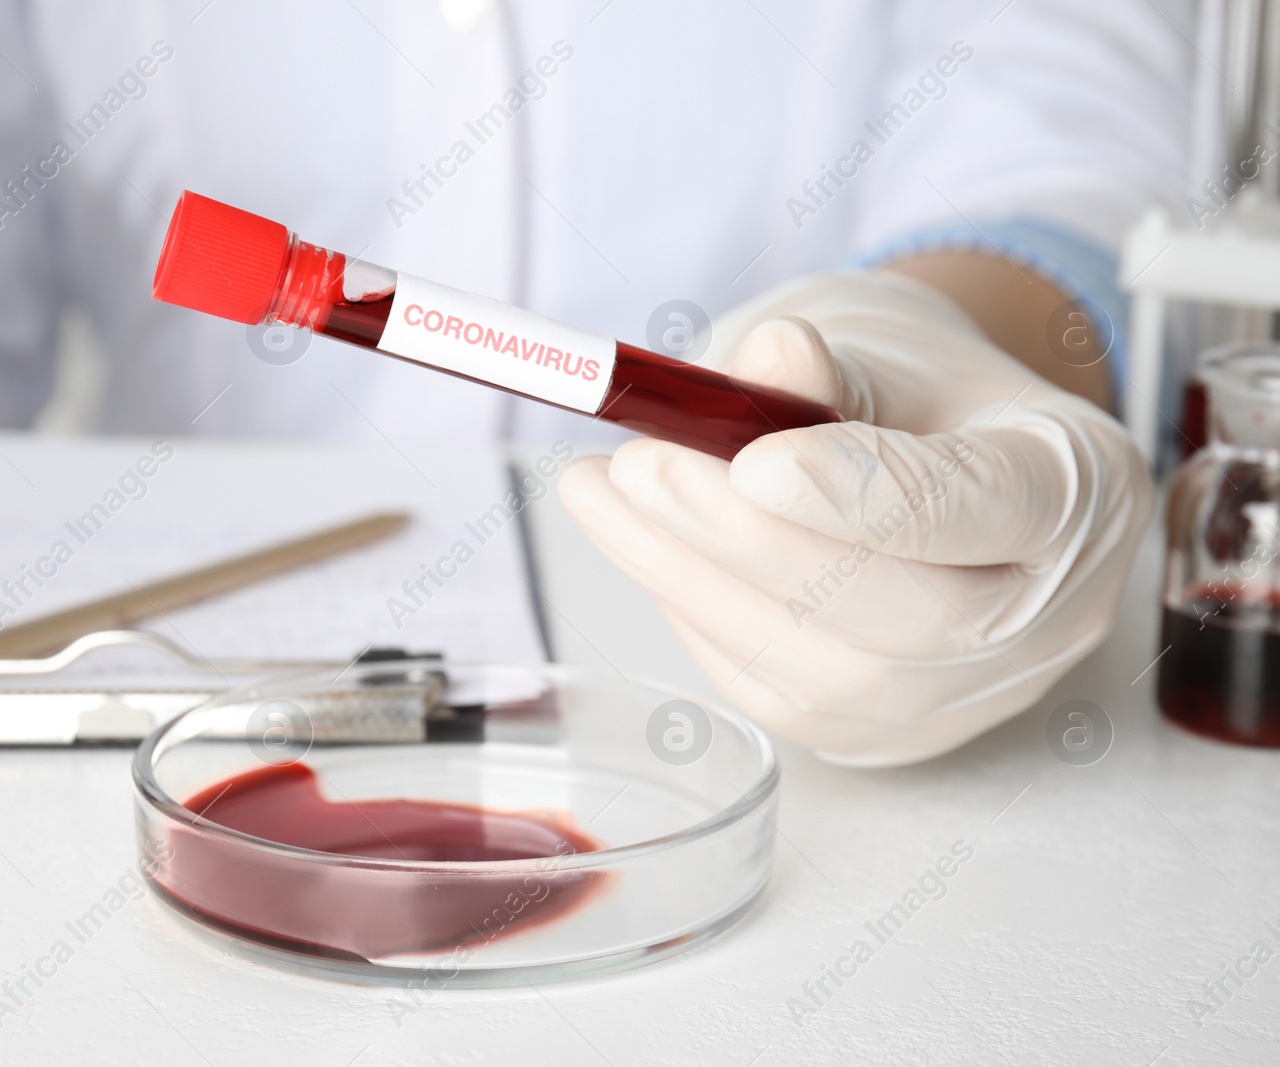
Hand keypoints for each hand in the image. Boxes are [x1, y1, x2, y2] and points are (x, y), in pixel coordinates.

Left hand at [561, 272, 1151, 765]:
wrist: (914, 450)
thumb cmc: (906, 391)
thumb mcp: (880, 343)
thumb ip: (827, 362)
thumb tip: (770, 360)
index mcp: (1077, 492)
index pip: (986, 508)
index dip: (865, 494)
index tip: (751, 458)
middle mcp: (1044, 618)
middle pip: (908, 619)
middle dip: (752, 544)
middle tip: (641, 467)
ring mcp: (962, 692)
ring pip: (824, 672)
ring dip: (689, 577)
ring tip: (601, 490)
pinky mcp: (875, 729)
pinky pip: (772, 689)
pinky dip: (692, 612)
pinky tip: (640, 541)